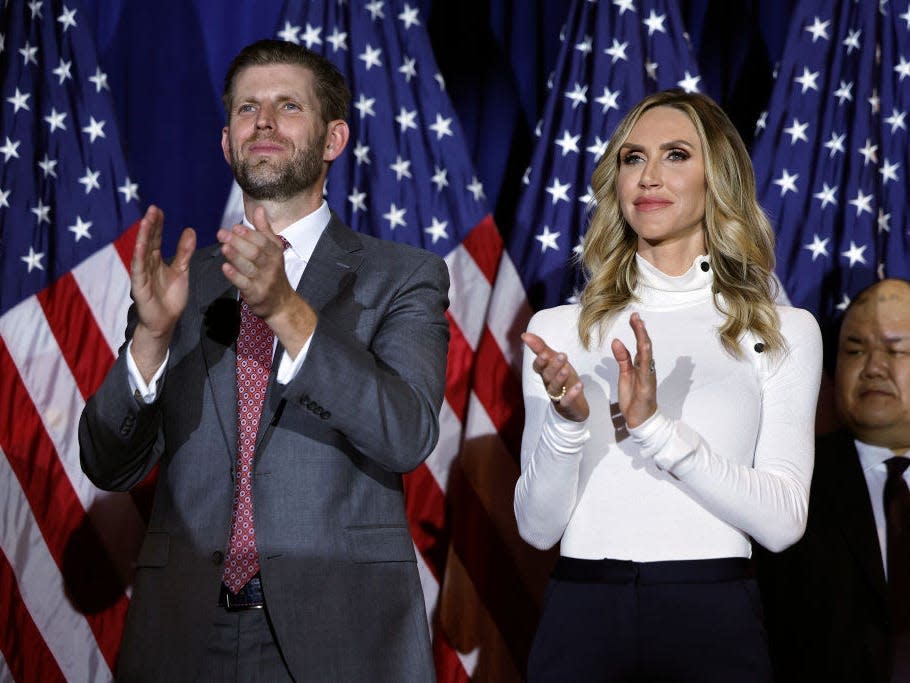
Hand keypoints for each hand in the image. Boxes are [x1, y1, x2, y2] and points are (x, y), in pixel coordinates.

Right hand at [129, 205, 195, 378]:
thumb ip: (184, 252)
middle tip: (152, 209)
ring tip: (146, 222)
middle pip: (148, 241)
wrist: (166, 321)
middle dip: (150, 226)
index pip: (155, 238)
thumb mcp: (181, 270)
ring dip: (143, 237)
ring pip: (141, 253)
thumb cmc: (171, 296)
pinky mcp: (139, 287)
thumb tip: (190, 230)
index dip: (157, 224)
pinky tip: (140, 246)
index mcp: (155, 260)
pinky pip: (138, 270)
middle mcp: (146, 264)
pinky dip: (139, 258)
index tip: (158, 209)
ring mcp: (141, 275)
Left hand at [217, 205, 295, 319]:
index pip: (263, 241)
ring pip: (249, 267)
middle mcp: (271, 266)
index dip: (249, 234)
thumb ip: (264, 230)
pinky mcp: (256, 294)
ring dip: (236, 257)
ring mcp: (264, 280)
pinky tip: (225, 267)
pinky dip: (234, 275)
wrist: (281, 303)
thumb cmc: (273, 273)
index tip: (235, 227)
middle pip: (255, 252)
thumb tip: (259, 209)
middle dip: (238, 242)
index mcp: (275, 253)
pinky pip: (244, 284)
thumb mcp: (273, 250)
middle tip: (222, 234)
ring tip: (223, 247)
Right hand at [522, 332, 588, 421]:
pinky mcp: (567, 405)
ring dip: (560, 378)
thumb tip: (525, 334)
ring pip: (555, 387)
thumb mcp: (554, 361)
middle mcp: (549, 384)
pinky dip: (572, 394)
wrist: (573, 405)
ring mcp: (557, 395)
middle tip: (562, 355)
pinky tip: (580, 385)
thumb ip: (540, 348)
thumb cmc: (562, 379)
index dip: (540, 361)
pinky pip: (567, 401)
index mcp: (545, 373)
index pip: (538, 367)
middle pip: (548, 375)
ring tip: (567, 370)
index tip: (543, 352)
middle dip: (553, 366)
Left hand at [610, 312, 656, 427]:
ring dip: (643, 338)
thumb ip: (622, 358)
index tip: (634, 316)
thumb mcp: (625, 374)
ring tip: (639, 325)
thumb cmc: (634, 397)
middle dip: (640, 330)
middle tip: (636, 316)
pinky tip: (644, 346)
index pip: (639, 343)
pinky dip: (645, 356)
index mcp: (640, 364)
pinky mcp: (646, 385)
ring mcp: (648, 375)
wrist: (639, 418)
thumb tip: (617, 341)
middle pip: (644, 345)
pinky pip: (646, 368)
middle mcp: (646, 367)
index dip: (637, 330)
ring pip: (647, 353)